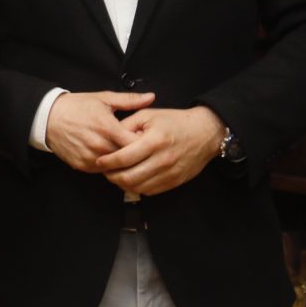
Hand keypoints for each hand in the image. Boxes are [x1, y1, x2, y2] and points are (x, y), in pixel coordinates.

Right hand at [45, 90, 155, 172]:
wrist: (49, 118)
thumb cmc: (77, 106)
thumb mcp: (104, 98)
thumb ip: (130, 100)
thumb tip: (151, 97)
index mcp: (108, 128)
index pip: (137, 143)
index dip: (146, 142)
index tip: (148, 138)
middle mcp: (100, 145)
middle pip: (128, 157)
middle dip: (136, 153)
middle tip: (140, 147)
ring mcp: (91, 157)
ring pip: (116, 166)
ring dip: (122, 161)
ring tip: (126, 152)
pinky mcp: (83, 166)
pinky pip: (103, 170)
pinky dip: (109, 165)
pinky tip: (110, 156)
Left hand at [95, 105, 225, 195]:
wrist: (205, 132)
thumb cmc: (175, 122)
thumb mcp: (149, 115)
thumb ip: (128, 125)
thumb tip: (111, 137)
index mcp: (153, 141)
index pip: (123, 158)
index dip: (107, 162)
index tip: (99, 161)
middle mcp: (162, 160)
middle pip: (129, 177)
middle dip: (112, 176)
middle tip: (105, 171)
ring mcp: (169, 173)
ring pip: (138, 187)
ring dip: (123, 184)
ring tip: (116, 175)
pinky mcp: (174, 181)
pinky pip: (150, 191)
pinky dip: (137, 188)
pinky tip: (132, 179)